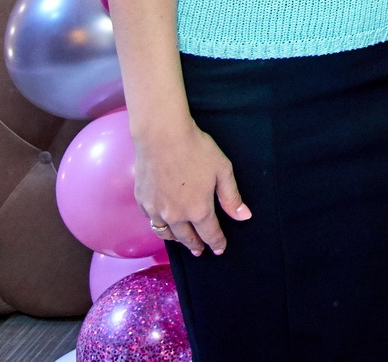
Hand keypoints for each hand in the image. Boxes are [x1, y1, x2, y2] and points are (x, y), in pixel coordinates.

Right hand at [132, 119, 249, 256]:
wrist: (161, 136)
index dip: (216, 243)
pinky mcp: (143, 201)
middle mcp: (176, 216)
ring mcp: (156, 210)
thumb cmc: (196, 150)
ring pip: (167, 234)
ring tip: (183, 241)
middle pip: (187, 238)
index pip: (210, 234)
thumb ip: (231, 197)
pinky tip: (163, 223)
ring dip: (177, 240)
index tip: (220, 249)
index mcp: (199, 210)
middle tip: (200, 251)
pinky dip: (160, 226)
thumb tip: (244, 217)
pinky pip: (152, 221)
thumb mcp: (222, 171)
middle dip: (196, 246)